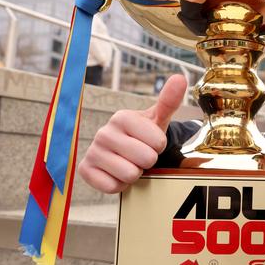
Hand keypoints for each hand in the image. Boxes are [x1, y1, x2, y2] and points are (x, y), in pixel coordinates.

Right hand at [79, 75, 187, 193]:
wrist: (124, 154)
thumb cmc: (144, 135)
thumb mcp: (158, 119)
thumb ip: (169, 101)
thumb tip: (180, 78)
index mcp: (122, 117)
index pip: (158, 142)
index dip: (159, 147)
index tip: (151, 142)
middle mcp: (104, 132)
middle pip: (145, 159)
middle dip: (148, 161)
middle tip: (140, 155)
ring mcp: (92, 151)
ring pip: (130, 174)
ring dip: (135, 174)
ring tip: (129, 163)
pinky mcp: (84, 170)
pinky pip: (113, 187)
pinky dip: (119, 185)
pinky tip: (116, 173)